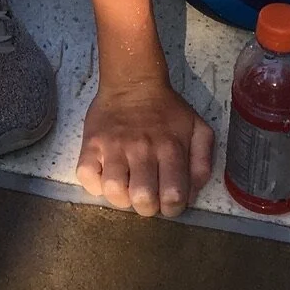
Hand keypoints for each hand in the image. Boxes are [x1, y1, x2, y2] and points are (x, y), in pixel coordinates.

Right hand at [76, 74, 214, 218]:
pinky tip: (106, 178)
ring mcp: (113, 147)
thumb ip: (202, 163)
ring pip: (113, 192)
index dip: (172, 208)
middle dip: (147, 207)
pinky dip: (95, 185)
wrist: (133, 82)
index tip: (168, 202)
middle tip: (147, 197)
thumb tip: (191, 194)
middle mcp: (142, 149)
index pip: (173, 196)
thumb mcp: (198, 129)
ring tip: (126, 188)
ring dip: (121, 198)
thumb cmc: (166, 110)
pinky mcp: (90, 144)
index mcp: (170, 148)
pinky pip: (87, 178)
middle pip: (143, 199)